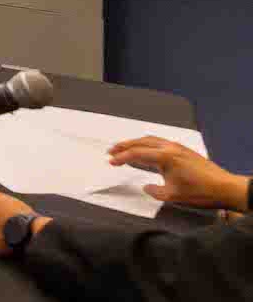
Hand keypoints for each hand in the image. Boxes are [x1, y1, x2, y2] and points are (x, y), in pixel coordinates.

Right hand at [107, 137, 251, 210]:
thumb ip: (155, 191)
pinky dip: (148, 144)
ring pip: (151, 140)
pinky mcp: (185, 151)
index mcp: (164, 157)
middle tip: (111, 150)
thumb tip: (146, 187)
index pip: (137, 154)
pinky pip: (160, 142)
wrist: (226, 189)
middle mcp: (170, 148)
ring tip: (125, 148)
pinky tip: (147, 151)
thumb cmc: (200, 193)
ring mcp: (178, 147)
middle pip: (141, 142)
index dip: (121, 158)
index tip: (111, 162)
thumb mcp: (173, 196)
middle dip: (124, 146)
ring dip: (136, 143)